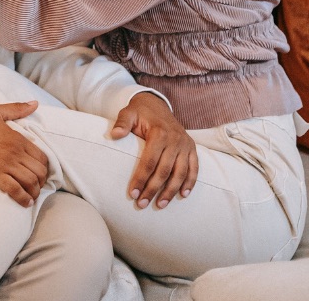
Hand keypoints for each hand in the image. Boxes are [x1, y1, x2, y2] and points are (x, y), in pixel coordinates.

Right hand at [0, 101, 48, 207]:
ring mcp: (4, 165)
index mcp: (16, 138)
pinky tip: (26, 202)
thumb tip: (35, 104)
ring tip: (33, 195)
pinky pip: (15, 190)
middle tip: (38, 184)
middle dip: (42, 181)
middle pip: (38, 171)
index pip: (41, 156)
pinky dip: (23, 199)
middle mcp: (14, 152)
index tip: (42, 172)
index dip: (44, 167)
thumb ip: (17, 108)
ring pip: (30, 182)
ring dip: (35, 192)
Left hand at [110, 92, 198, 208]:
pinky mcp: (192, 148)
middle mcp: (175, 139)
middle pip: (164, 171)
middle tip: (142, 204)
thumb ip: (122, 123)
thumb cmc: (140, 112)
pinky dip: (190, 183)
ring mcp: (185, 144)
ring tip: (160, 205)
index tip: (132, 194)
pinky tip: (183, 195)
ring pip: (180, 173)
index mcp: (159, 132)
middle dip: (153, 189)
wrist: (156, 104)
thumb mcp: (128, 113)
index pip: (149, 162)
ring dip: (171, 191)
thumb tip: (115, 135)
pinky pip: (194, 168)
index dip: (141, 179)